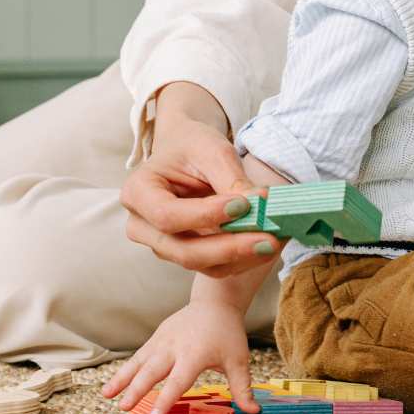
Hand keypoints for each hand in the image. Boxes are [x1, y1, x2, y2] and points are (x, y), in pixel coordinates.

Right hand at [99, 300, 262, 413]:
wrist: (214, 302)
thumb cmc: (227, 333)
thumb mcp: (239, 360)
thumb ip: (243, 388)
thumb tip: (254, 411)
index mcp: (195, 354)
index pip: (179, 380)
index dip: (167, 398)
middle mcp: (175, 346)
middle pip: (153, 371)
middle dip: (137, 389)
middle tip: (125, 407)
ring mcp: (163, 340)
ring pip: (139, 361)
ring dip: (122, 379)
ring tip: (106, 395)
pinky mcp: (157, 337)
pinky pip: (139, 355)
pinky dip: (125, 370)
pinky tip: (113, 385)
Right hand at [121, 87, 278, 276]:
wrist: (186, 151)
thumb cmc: (193, 145)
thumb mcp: (212, 150)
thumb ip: (231, 179)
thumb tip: (261, 206)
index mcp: (138, 192)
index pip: (168, 216)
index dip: (204, 216)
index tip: (242, 205)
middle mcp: (143, 226)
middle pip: (183, 251)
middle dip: (229, 247)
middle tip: (268, 239)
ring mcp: (163, 246)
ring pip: (202, 265)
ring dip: (242, 257)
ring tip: (275, 241)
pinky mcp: (187, 254)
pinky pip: (215, 267)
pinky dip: (244, 259)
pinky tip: (268, 245)